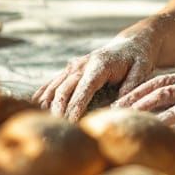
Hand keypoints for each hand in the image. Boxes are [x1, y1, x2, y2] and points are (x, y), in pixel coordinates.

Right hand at [33, 29, 160, 121]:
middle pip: (64, 89)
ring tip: (40, 125)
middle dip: (58, 111)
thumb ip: (132, 85)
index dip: (74, 107)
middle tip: (55, 131)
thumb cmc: (138, 58)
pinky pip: (52, 83)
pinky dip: (42, 95)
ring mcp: (74, 66)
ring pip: (54, 86)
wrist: (131, 43)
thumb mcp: (142, 68)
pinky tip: (32, 109)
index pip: (83, 89)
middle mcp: (82, 64)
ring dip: (46, 105)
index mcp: (99, 65)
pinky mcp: (70, 69)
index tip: (70, 125)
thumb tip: (118, 105)